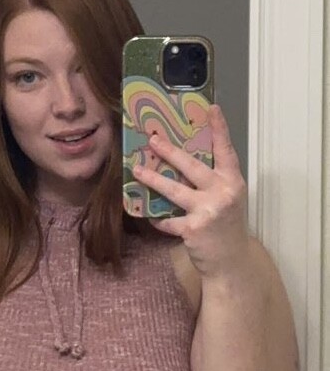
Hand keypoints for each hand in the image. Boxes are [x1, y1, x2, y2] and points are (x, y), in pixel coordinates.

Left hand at [132, 104, 250, 277]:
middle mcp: (222, 193)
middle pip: (192, 166)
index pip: (226, 150)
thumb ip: (213, 182)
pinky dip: (159, 219)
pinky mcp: (193, 228)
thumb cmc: (227, 228)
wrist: (230, 261)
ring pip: (174, 190)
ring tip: (137, 170)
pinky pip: (168, 220)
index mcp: (233, 182)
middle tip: (152, 140)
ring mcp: (207, 211)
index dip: (219, 129)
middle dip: (170, 151)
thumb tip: (184, 163)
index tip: (211, 109)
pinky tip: (150, 216)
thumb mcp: (228, 200)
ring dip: (153, 179)